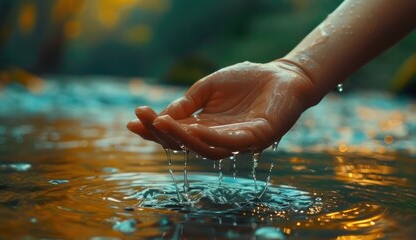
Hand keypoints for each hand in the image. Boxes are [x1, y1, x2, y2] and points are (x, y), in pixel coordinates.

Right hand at [127, 60, 320, 159]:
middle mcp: (219, 139)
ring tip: (161, 123)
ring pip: (206, 149)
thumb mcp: (208, 88)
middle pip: (186, 145)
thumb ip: (187, 103)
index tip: (132, 120)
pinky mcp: (259, 137)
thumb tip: (160, 117)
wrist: (282, 74)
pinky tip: (195, 129)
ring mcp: (238, 141)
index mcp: (206, 127)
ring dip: (183, 138)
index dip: (154, 130)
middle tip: (143, 120)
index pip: (176, 134)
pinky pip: (232, 143)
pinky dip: (212, 138)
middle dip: (162, 134)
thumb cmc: (246, 80)